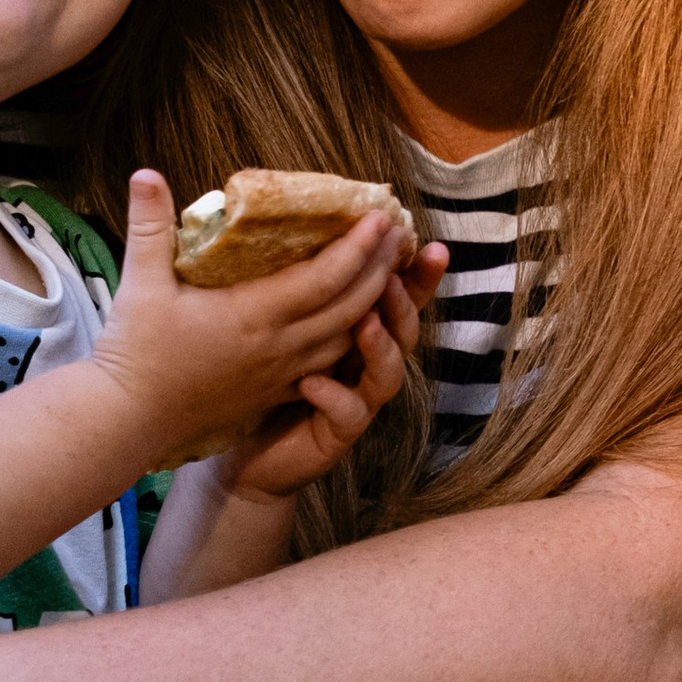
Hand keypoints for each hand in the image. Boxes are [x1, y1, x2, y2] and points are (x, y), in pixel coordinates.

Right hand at [91, 170, 412, 462]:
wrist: (130, 419)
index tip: (380, 217)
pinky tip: (361, 322)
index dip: (359, 247)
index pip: (325, 278)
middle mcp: (278, 346)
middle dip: (380, 269)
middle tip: (398, 234)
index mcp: (253, 315)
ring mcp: (281, 373)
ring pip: (346, 338)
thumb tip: (145, 172)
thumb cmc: (134, 350)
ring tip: (390, 272)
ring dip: (374, 305)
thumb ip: (150, 225)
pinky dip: (352, 340)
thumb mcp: (139, 282)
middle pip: (350, 306)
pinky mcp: (274, 391)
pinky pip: (328, 365)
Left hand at [216, 248, 441, 501]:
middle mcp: (365, 365)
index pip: (399, 298)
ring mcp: (357, 399)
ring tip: (367, 323)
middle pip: (405, 330)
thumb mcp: (280, 325)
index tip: (431, 245)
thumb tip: (284, 228)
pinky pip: (350, 414)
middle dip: (408, 301)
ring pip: (389, 373)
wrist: (250, 454)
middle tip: (393, 276)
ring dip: (382, 346)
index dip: (419, 275)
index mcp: (359, 333)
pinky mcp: (337, 433)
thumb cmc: (262, 382)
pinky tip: (310, 382)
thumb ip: (295, 288)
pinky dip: (336, 396)